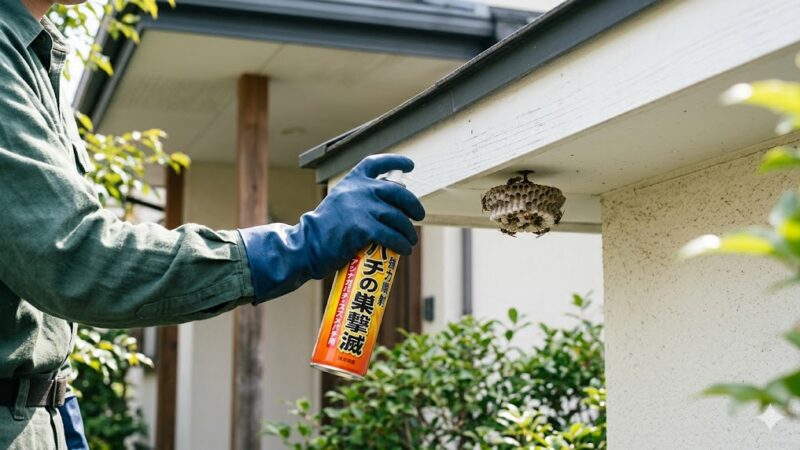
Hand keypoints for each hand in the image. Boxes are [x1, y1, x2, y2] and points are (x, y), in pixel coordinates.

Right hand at [304, 154, 424, 275]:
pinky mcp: (363, 228)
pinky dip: (401, 244)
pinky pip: (391, 236)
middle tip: (419, 215)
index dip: (395, 161)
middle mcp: (359, 190)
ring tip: (411, 240)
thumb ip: (359, 198)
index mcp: (352, 181)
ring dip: (408, 230)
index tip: (409, 165)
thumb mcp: (340, 202)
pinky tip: (404, 250)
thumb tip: (389, 205)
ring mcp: (362, 208)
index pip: (376, 163)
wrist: (307, 245)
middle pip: (397, 193)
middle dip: (413, 205)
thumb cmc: (324, 229)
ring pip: (397, 217)